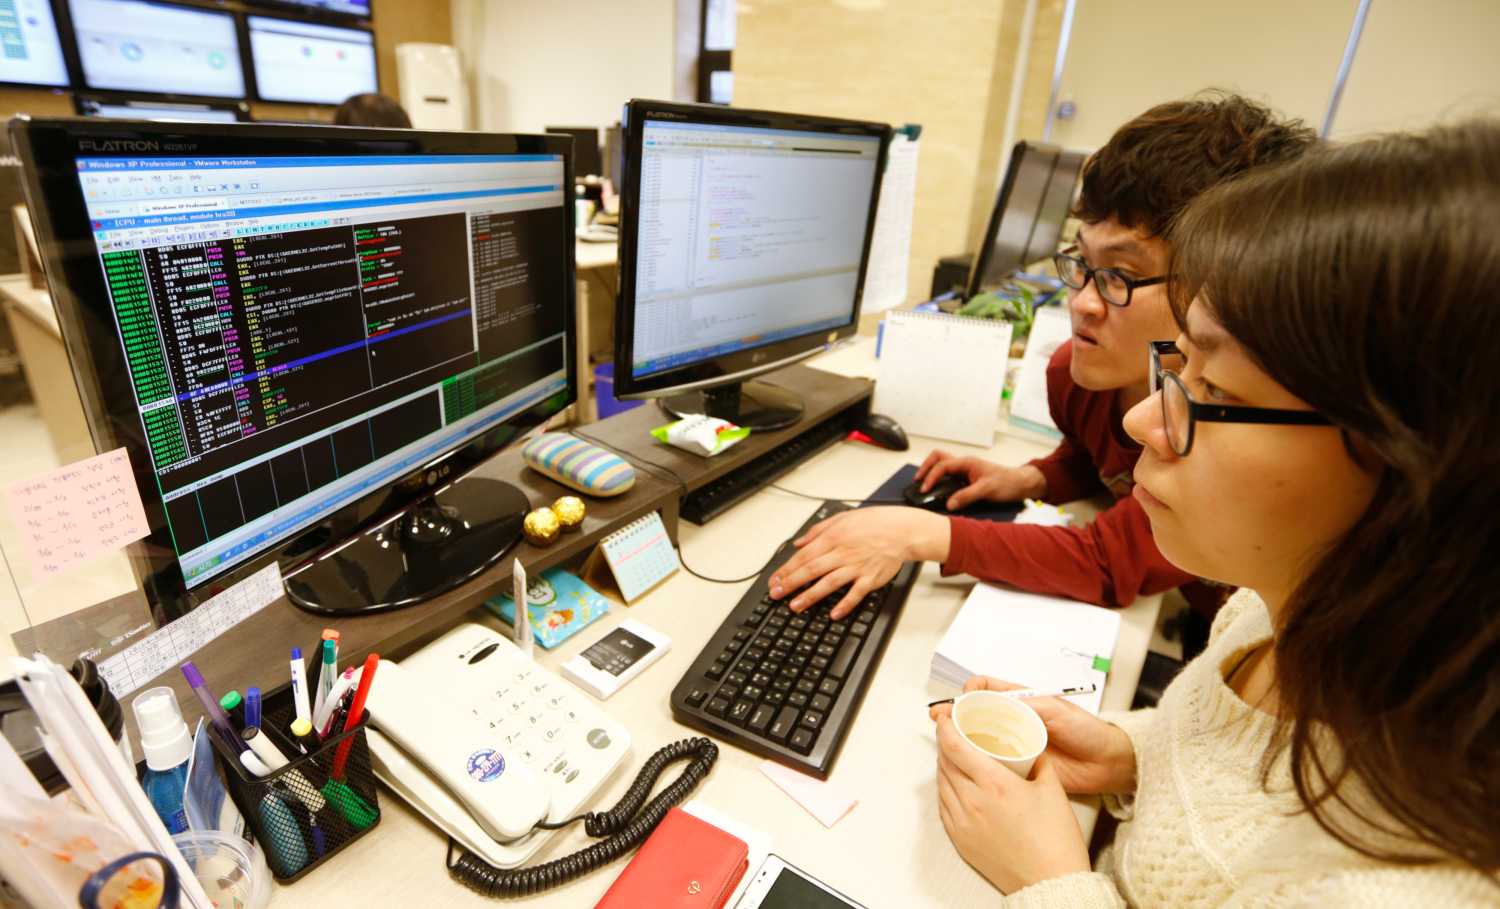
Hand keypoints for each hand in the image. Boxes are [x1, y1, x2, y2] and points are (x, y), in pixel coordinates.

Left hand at [767, 506, 948, 618]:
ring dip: (811, 595)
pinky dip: (845, 604)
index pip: (804, 556)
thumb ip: (817, 531)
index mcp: (833, 538)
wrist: (902, 530)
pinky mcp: (871, 578)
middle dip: (791, 583)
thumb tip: (798, 543)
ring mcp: (856, 567)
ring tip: (796, 606)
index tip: (775, 580)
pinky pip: (856, 593)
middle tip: (776, 594)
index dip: (786, 569)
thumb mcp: (841, 518)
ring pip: (829, 583)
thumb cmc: (873, 523)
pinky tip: (834, 614)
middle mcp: (842, 553)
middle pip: (811, 570)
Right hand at [915, 450, 1046, 509]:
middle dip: (926, 467)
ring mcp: (965, 471)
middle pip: (938, 458)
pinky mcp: (967, 479)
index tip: (924, 489)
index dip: (931, 477)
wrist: (1020, 485)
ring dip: (932, 472)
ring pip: (942, 465)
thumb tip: (949, 504)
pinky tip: (938, 491)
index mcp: (967, 462)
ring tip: (924, 485)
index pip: (942, 465)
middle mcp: (964, 464)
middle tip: (918, 481)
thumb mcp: (987, 489)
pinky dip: (940, 481)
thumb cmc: (1007, 482)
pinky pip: (949, 476)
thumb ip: (967, 496)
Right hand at [930, 677, 1136, 794]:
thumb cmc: (1085, 730)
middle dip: (954, 715)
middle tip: (939, 721)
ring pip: (978, 738)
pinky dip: (975, 761)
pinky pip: (990, 763)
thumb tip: (993, 704)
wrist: (1106, 762)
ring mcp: (1012, 744)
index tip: (961, 699)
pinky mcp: (1016, 767)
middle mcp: (1012, 721)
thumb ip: (1025, 705)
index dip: (969, 691)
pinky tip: (965, 763)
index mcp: (1020, 701)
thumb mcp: (1054, 710)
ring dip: (960, 738)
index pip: (985, 688)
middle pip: (975, 714)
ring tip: (946, 741)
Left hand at [934, 712, 1089, 893]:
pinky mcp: (960, 839)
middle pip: (945, 762)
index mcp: (995, 785)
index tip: (947, 717)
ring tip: (956, 757)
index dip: (946, 727)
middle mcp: (973, 802)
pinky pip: (943, 806)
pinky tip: (956, 786)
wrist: (1050, 881)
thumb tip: (1031, 744)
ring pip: (941, 783)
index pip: (955, 746)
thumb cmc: (1055, 841)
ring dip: (945, 765)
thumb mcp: (1052, 788)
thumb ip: (1039, 760)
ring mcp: (963, 822)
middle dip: (946, 743)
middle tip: (954, 733)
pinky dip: (946, 790)